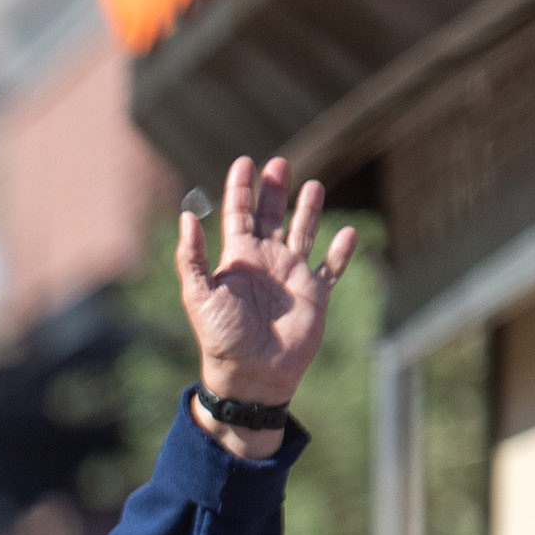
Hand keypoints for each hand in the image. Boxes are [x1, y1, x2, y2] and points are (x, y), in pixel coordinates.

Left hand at [178, 155, 352, 434]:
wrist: (250, 374)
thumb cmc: (221, 337)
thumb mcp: (200, 295)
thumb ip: (192, 258)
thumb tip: (187, 217)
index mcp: (238, 259)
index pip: (239, 215)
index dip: (240, 189)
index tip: (244, 161)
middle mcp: (266, 262)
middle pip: (272, 216)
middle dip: (274, 190)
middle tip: (279, 163)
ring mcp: (292, 276)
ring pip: (303, 233)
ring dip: (309, 210)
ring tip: (314, 185)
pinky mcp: (316, 294)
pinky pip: (332, 267)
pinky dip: (342, 251)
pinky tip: (347, 234)